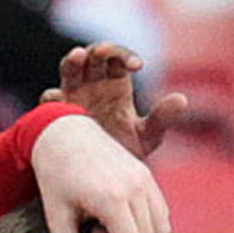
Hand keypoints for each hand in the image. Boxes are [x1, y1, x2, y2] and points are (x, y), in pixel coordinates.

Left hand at [28, 113, 172, 232]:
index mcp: (113, 199)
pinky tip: (118, 216)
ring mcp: (146, 180)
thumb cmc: (54, 173)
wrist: (62, 130)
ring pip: (160, 231)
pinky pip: (161, 214)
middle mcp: (136, 189)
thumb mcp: (57, 217)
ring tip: (107, 226)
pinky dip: (145, 225)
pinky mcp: (148, 176)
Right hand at [41, 43, 187, 159]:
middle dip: (99, 51)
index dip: (125, 56)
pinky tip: (59, 99)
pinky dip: (53, 97)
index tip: (137, 66)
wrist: (101, 181)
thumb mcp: (146, 137)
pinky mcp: (57, 114)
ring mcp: (72, 96)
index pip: (118, 59)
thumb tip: (182, 99)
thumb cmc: (125, 153)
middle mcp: (92, 84)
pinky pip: (50, 100)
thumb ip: (162, 118)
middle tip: (104, 52)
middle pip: (93, 56)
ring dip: (73, 61)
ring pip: (69, 68)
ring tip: (77, 57)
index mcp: (115, 84)